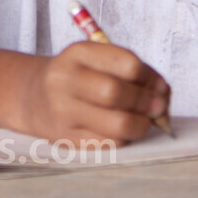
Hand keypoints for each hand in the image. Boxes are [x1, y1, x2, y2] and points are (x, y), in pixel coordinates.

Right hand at [17, 40, 169, 144]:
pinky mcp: (66, 138)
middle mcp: (65, 79)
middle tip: (159, 107)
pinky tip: (125, 130)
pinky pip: (109, 143)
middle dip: (147, 102)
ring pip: (116, 124)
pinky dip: (126, 138)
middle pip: (116, 92)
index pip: (125, 62)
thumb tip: (163, 94)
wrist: (33, 96)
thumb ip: (130, 71)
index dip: (150, 77)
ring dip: (141, 124)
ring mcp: (63, 111)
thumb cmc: (78, 76)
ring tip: (145, 121)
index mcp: (77, 53)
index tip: (160, 86)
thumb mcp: (96, 60)